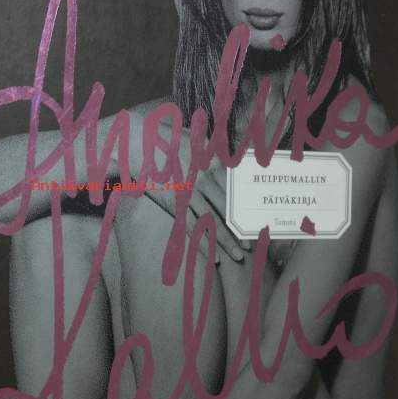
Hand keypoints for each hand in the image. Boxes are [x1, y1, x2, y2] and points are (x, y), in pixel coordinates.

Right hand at [137, 117, 250, 263]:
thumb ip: (216, 155)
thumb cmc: (170, 142)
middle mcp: (204, 180)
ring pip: (212, 222)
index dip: (246, 211)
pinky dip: (203, 243)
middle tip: (251, 246)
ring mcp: (189, 193)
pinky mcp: (175, 203)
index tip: (256, 225)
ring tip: (238, 256)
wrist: (142, 145)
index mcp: (213, 166)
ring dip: (226, 241)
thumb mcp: (198, 143)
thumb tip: (234, 166)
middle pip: (227, 211)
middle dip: (240, 231)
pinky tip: (213, 257)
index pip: (235, 193)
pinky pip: (192, 227)